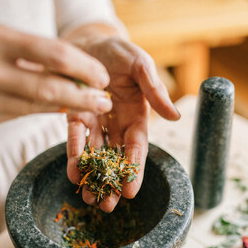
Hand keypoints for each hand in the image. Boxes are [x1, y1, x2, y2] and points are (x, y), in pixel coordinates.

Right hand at [0, 22, 111, 128]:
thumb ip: (31, 55)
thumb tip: (75, 73)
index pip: (54, 54)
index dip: (85, 67)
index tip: (103, 76)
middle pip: (50, 87)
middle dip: (84, 96)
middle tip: (105, 100)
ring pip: (37, 106)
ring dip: (69, 107)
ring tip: (91, 106)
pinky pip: (21, 116)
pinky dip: (44, 111)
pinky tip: (60, 108)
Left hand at [66, 36, 179, 211]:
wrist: (90, 41)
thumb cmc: (120, 51)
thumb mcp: (141, 65)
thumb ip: (155, 90)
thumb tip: (175, 116)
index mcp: (137, 115)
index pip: (137, 147)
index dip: (135, 169)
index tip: (130, 192)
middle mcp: (116, 123)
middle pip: (116, 158)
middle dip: (112, 182)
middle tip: (107, 206)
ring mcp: (95, 121)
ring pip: (95, 154)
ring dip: (91, 176)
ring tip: (88, 198)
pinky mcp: (75, 115)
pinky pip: (75, 137)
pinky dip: (73, 153)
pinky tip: (72, 172)